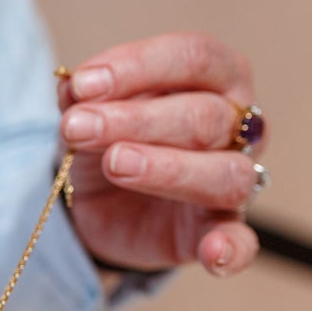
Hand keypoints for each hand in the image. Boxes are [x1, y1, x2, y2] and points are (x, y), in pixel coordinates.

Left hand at [57, 32, 265, 276]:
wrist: (97, 199)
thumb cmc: (107, 139)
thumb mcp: (87, 113)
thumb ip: (83, 99)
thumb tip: (71, 85)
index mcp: (211, 78)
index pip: (193, 57)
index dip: (138, 66)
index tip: (82, 85)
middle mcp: (235, 125)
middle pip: (204, 116)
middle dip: (135, 120)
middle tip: (77, 128)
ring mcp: (231, 179)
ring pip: (223, 173)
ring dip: (166, 168)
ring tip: (114, 164)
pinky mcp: (217, 229)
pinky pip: (241, 241)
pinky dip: (232, 248)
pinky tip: (212, 253)